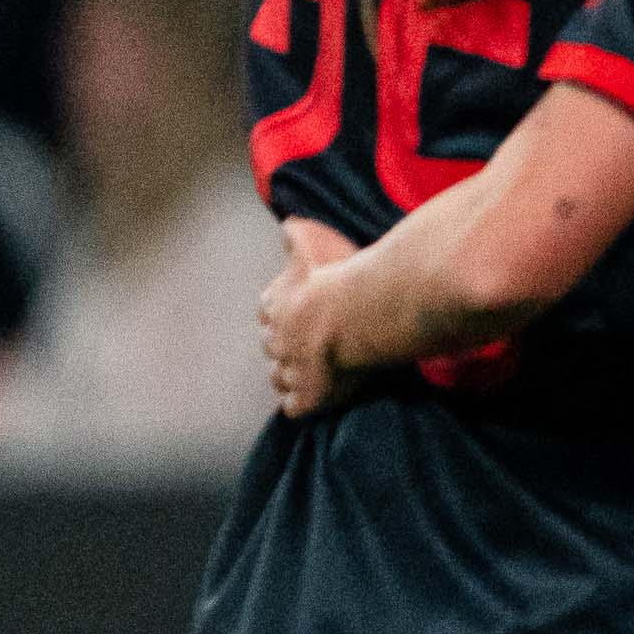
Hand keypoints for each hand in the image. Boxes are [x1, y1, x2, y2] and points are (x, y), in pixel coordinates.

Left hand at [259, 230, 378, 415]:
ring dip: (290, 376)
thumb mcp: (313, 240)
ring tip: (309, 375)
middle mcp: (277, 339)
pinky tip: (314, 400)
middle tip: (307, 345)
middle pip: (271, 346)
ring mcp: (292, 370)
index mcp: (276, 304)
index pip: (268, 310)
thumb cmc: (341, 274)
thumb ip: (295, 235)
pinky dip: (302, 404)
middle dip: (285, 345)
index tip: (298, 313)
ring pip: (279, 378)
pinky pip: (295, 407)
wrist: (365, 311)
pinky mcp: (309, 397)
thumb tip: (285, 225)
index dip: (283, 313)